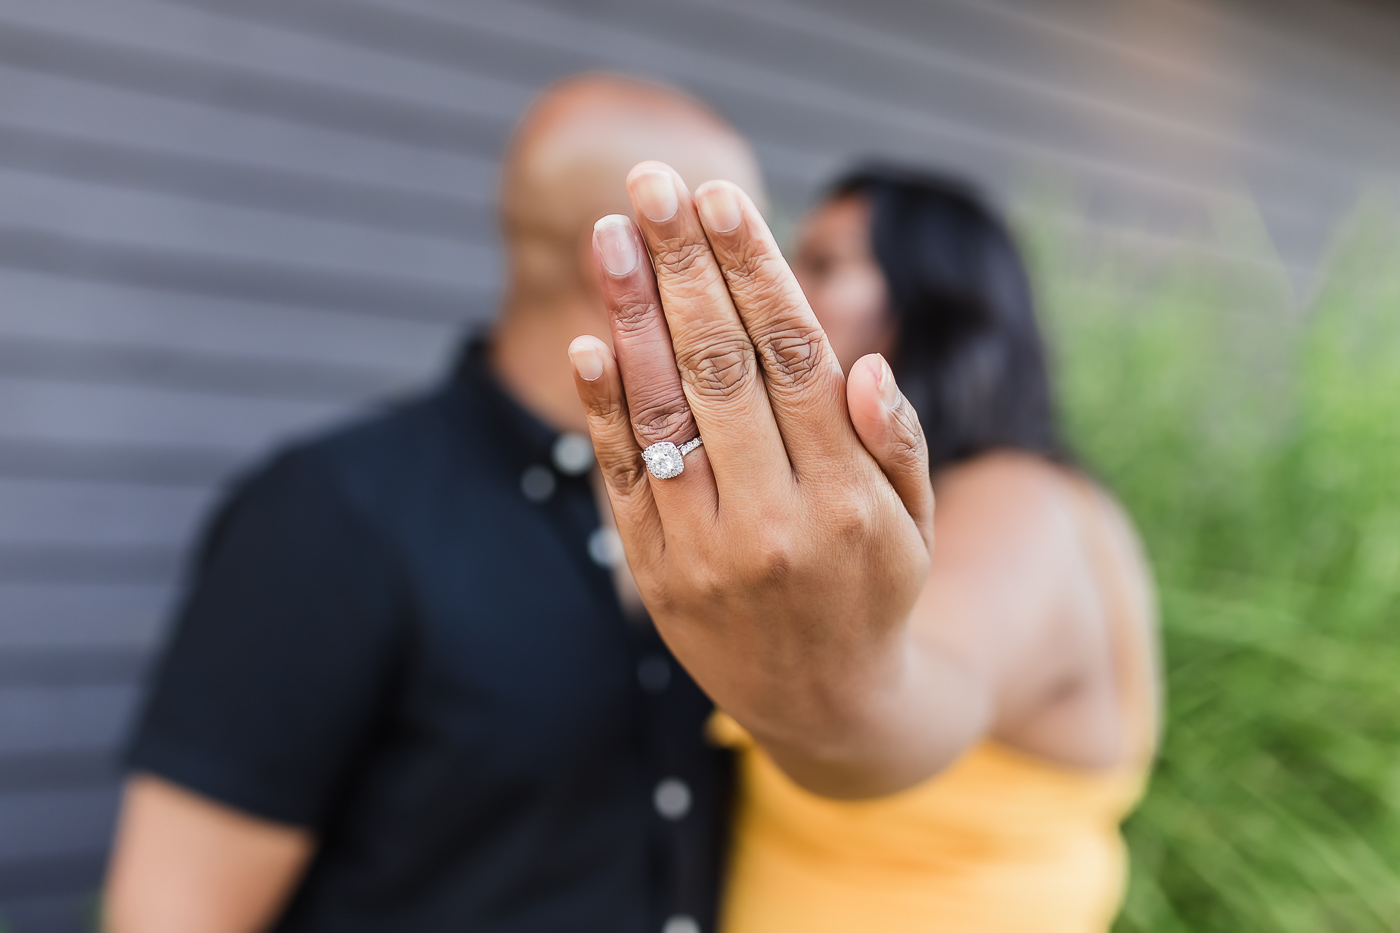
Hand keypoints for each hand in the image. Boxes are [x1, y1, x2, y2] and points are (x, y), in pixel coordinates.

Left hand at [569, 162, 933, 794]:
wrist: (824, 708)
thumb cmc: (875, 590)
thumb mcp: (914, 525)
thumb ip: (896, 444)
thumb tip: (862, 365)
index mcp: (849, 497)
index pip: (794, 358)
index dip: (754, 272)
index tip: (722, 200)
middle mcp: (776, 520)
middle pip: (721, 367)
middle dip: (684, 265)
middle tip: (654, 182)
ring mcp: (706, 550)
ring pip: (665, 413)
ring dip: (633, 316)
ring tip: (611, 236)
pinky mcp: (656, 575)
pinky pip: (625, 480)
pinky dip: (604, 410)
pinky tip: (593, 340)